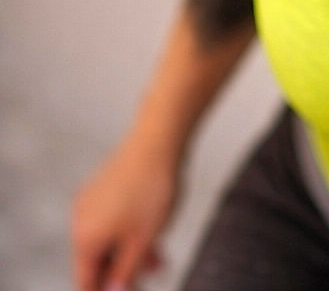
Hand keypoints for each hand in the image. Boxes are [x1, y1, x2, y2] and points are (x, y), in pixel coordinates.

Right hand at [71, 130, 179, 290]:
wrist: (158, 141)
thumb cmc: (151, 190)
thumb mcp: (143, 239)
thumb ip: (126, 272)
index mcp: (84, 239)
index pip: (86, 281)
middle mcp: (80, 220)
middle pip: (98, 259)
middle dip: (123, 271)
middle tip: (152, 275)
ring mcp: (90, 201)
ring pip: (109, 237)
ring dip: (130, 251)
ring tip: (159, 257)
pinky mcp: (103, 185)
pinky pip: (112, 218)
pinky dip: (129, 230)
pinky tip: (152, 230)